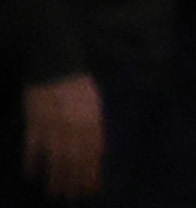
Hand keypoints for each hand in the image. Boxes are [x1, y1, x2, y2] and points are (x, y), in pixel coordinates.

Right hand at [22, 74, 93, 199]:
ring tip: (54, 192)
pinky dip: (32, 162)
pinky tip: (31, 174)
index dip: (91, 173)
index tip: (89, 188)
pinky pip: (32, 148)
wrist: (56, 67)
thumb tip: (97, 152)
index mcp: (91, 122)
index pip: (92, 154)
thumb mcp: (95, 106)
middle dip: (73, 180)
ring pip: (54, 158)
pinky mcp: (34, 124)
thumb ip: (95, 128)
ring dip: (55, 177)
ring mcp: (53, 127)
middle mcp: (73, 128)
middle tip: (71, 196)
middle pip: (74, 160)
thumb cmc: (78, 86)